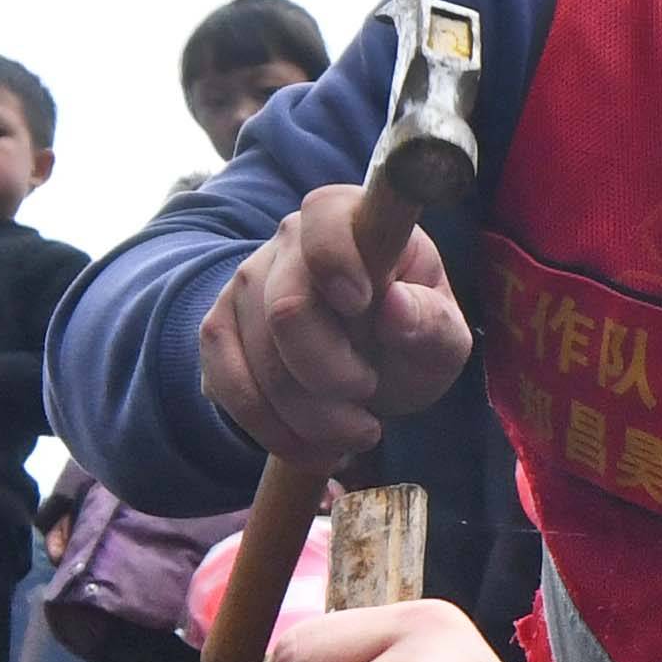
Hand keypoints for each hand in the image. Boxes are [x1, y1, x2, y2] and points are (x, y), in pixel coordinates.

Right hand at [196, 178, 478, 471]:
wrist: (367, 373)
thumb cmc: (408, 340)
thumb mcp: (442, 339)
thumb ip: (433, 323)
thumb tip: (396, 307)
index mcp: (351, 219)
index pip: (326, 217)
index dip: (336, 259)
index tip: (360, 303)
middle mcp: (288, 240)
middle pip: (288, 310)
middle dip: (334, 377)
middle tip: (371, 396)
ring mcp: (245, 283)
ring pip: (259, 359)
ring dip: (311, 417)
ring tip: (353, 431)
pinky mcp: (219, 330)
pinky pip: (227, 384)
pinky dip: (271, 428)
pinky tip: (309, 444)